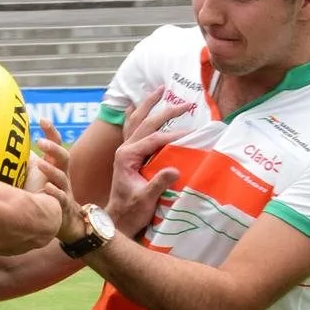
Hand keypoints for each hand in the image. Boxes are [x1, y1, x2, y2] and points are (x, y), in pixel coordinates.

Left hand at [24, 118, 81, 241]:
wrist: (58, 222)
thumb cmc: (42, 194)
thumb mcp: (31, 176)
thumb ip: (21, 162)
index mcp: (55, 166)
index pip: (56, 145)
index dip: (51, 132)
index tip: (42, 119)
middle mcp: (62, 175)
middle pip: (63, 157)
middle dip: (53, 148)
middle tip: (40, 141)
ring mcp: (64, 190)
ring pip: (62, 177)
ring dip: (51, 169)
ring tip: (40, 164)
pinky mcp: (62, 206)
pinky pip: (61, 198)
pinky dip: (54, 192)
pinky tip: (47, 188)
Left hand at [107, 87, 193, 236]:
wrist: (118, 220)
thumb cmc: (131, 211)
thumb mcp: (146, 199)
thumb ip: (158, 183)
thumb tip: (175, 169)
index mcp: (126, 156)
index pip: (154, 139)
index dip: (173, 135)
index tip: (191, 133)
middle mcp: (124, 149)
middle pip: (146, 123)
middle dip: (166, 111)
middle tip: (186, 103)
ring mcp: (124, 150)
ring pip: (136, 121)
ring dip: (148, 105)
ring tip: (160, 89)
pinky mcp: (127, 155)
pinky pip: (130, 130)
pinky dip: (133, 116)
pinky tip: (133, 105)